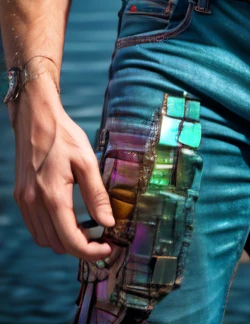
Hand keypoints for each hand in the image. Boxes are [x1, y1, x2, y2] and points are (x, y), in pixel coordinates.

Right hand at [11, 74, 114, 259]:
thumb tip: (108, 222)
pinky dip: (51, 231)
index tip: (108, 249)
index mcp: (53, 196)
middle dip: (80, 248)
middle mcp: (34, 203)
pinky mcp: (21, 196)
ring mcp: (25, 201)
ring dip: (64, 241)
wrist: (36, 118)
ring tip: (86, 230)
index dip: (91, 251)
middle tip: (100, 239)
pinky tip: (67, 219)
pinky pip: (35, 227)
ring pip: (44, 239)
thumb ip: (97, 195)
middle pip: (57, 244)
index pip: (71, 240)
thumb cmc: (64, 136)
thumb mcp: (87, 161)